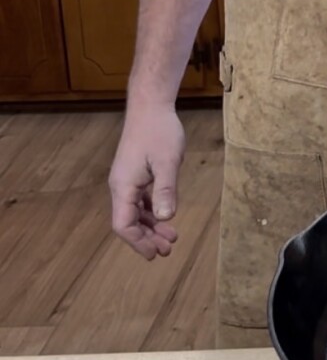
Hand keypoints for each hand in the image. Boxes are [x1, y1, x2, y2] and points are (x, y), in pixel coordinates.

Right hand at [109, 102, 185, 259]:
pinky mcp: (136, 174)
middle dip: (146, 238)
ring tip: (171, 238)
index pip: (123, 224)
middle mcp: (121, 186)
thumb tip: (166, 217)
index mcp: (123, 186)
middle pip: (128, 222)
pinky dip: (152, 212)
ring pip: (135, 212)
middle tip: (168, 250)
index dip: (138, 242)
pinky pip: (140, 201)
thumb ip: (166, 189)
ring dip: (151, 227)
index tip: (155, 253)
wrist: (151, 106)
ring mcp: (127, 180)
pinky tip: (165, 218)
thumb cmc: (159, 131)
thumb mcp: (167, 161)